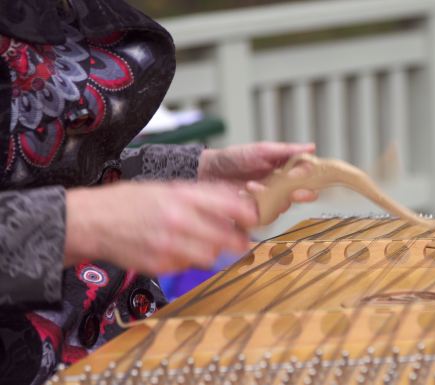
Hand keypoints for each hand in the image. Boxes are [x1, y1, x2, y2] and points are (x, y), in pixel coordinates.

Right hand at [64, 181, 257, 274]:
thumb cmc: (131, 201)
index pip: (232, 208)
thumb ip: (203, 194)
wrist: (92, 221)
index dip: (249, 216)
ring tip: (203, 243)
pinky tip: (178, 250)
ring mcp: (170, 246)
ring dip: (213, 252)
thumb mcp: (168, 187)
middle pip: (227, 239)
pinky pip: (188, 267)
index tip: (254, 219)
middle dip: (238, 241)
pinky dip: (189, 261)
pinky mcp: (160, 265)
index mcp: (183, 196)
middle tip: (240, 240)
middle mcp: (179, 221)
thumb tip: (237, 199)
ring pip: (211, 257)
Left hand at [198, 142, 318, 211]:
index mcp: (285, 172)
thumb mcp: (262, 150)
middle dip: (297, 195)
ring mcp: (267, 202)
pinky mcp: (254, 213)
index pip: (306, 179)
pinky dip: (254, 205)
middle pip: (298, 197)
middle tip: (292, 192)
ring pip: (281, 207)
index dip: (309, 181)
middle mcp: (279, 189)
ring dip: (269, 197)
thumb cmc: (234, 158)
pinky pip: (263, 216)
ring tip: (251, 185)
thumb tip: (311, 148)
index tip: (305, 178)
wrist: (208, 170)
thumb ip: (287, 151)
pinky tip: (243, 194)